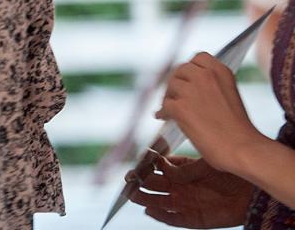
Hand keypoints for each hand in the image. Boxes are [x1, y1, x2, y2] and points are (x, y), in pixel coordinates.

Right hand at [128, 155, 253, 227]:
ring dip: (145, 198)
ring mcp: (187, 203)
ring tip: (132, 194)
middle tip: (129, 180)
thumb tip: (161, 165)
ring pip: (160, 202)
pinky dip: (162, 216)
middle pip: (155, 185)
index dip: (146, 165)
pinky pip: (175, 219)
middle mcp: (181, 187)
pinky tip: (149, 210)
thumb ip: (183, 168)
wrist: (253, 191)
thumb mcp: (205, 164)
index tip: (137, 162)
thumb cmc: (230, 171)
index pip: (158, 168)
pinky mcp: (195, 219)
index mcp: (181, 170)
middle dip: (140, 182)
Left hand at [155, 52, 261, 173]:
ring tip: (171, 108)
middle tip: (176, 96)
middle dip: (177, 83)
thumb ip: (212, 85)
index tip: (189, 80)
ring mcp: (191, 90)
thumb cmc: (239, 130)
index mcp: (221, 71)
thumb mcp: (229, 95)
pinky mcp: (180, 107)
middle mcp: (205, 75)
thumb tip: (189, 86)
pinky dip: (163, 112)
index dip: (191, 69)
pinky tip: (164, 118)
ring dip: (169, 97)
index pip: (198, 58)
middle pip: (180, 70)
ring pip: (170, 87)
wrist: (244, 150)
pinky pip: (164, 105)